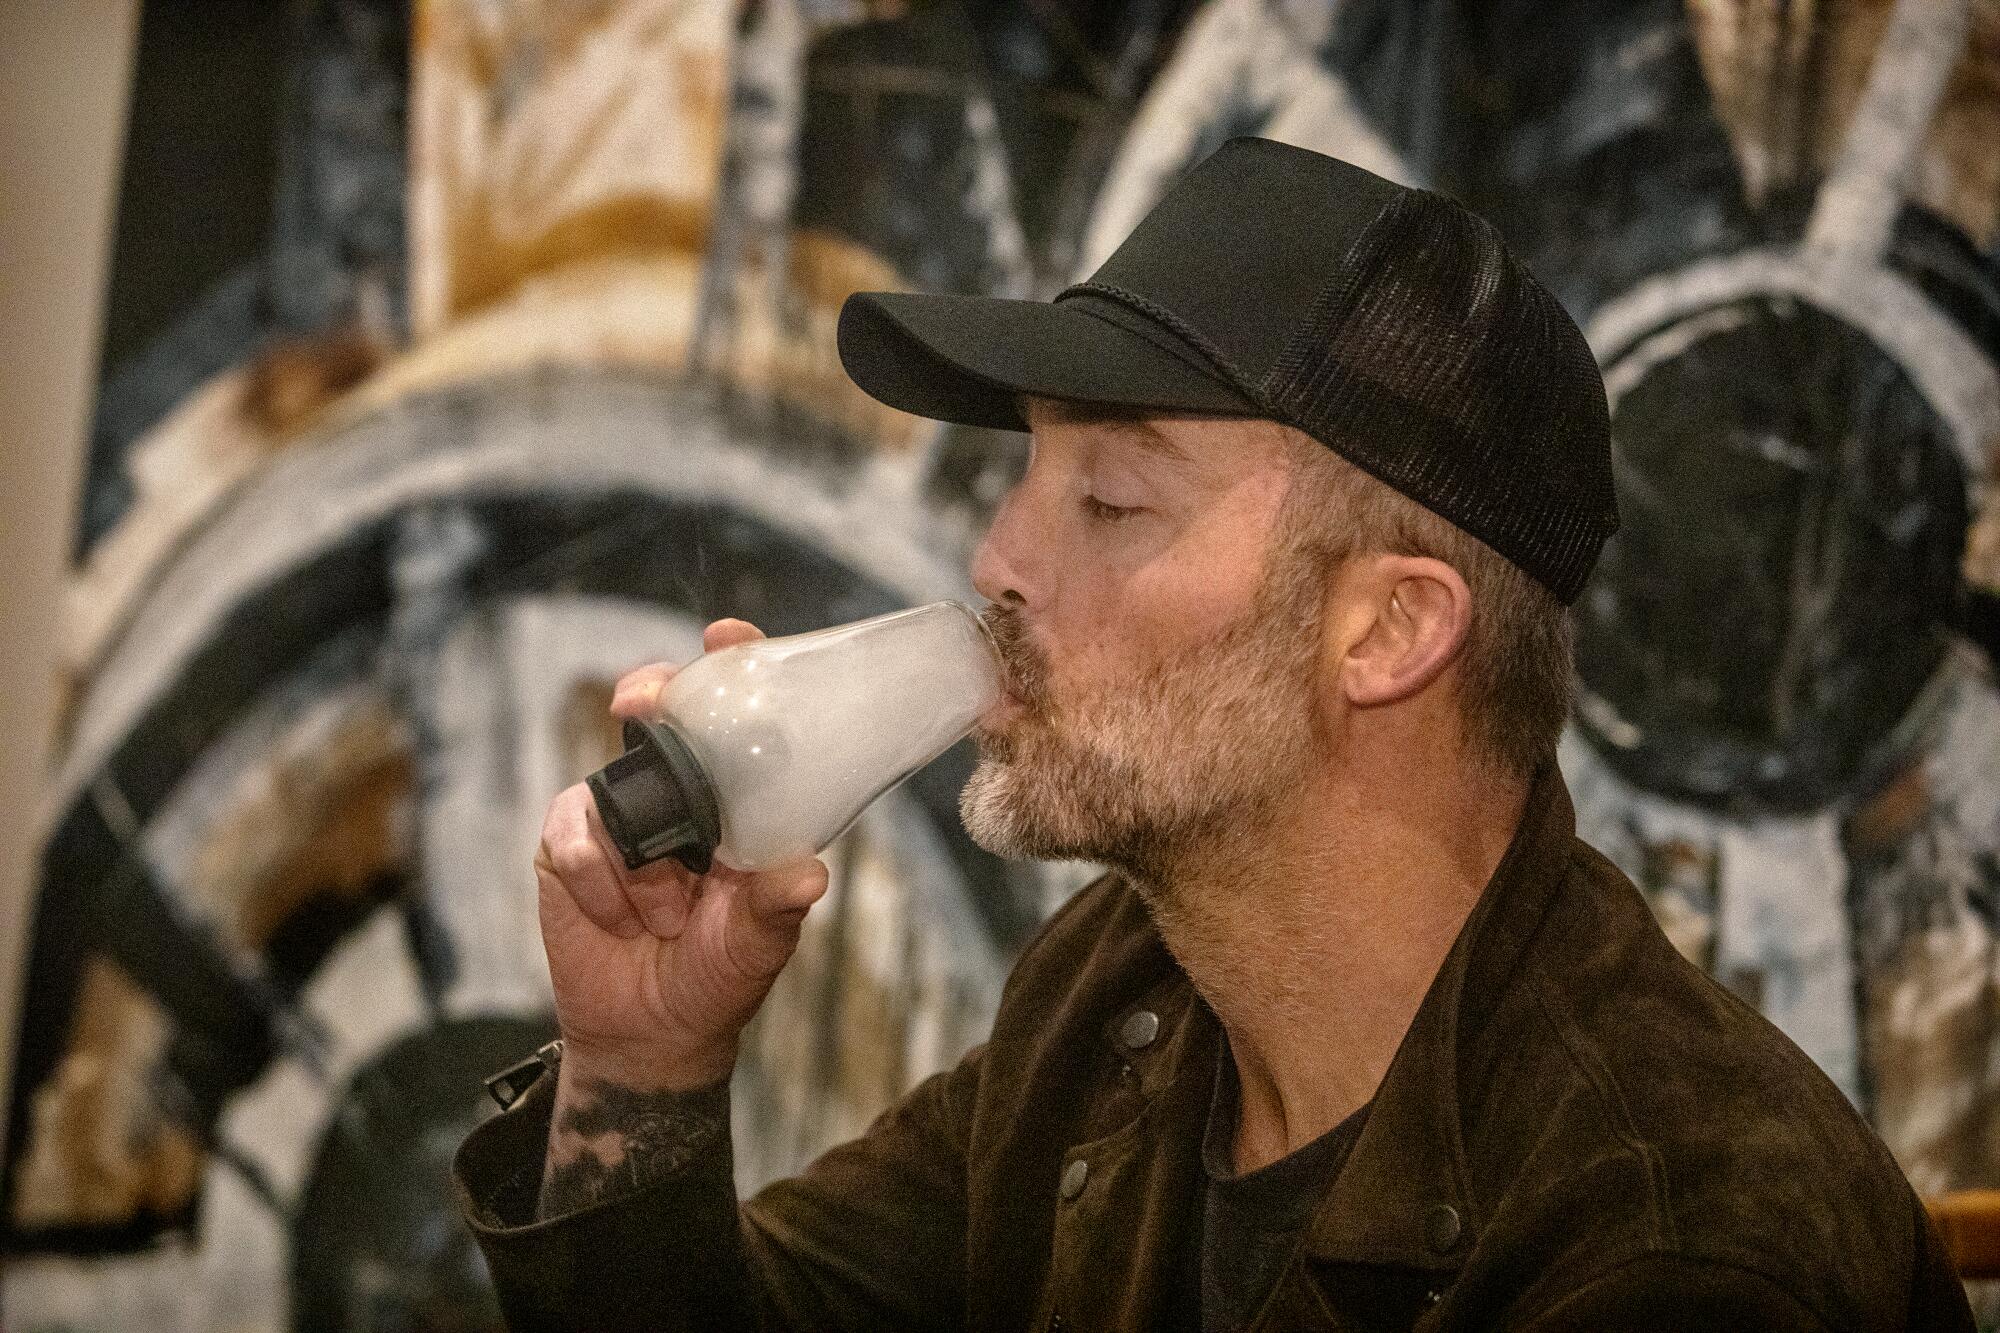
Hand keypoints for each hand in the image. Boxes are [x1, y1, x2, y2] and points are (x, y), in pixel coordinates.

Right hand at [534, 619, 829, 1090]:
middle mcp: (675, 794)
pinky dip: (601, 883)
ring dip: (640, 858)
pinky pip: (573, 838)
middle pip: (658, 713)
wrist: (652, 1034)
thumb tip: (809, 875)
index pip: (732, 717)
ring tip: (667, 915)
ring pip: (614, 788)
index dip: (731, 665)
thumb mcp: (760, 941)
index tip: (728, 635)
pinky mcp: (567, 848)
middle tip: (644, 699)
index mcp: (733, 801)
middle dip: (651, 694)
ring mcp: (617, 817)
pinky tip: (621, 920)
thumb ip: (776, 905)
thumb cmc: (719, 975)